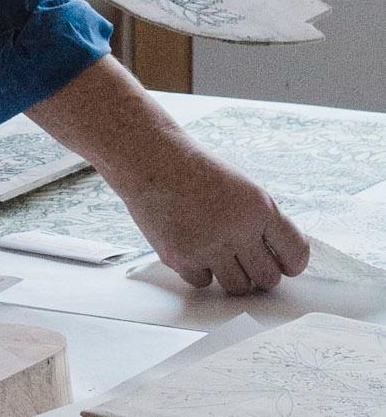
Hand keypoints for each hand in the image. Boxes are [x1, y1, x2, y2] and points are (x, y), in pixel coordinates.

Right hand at [109, 134, 310, 294]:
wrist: (147, 155)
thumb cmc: (193, 170)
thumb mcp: (239, 187)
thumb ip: (261, 223)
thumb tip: (279, 265)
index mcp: (259, 206)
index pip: (296, 254)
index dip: (289, 262)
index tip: (280, 262)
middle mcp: (237, 228)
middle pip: (268, 279)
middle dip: (257, 271)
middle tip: (240, 255)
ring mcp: (208, 245)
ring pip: (238, 287)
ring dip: (228, 273)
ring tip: (212, 246)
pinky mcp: (181, 257)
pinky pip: (203, 282)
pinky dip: (197, 268)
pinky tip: (187, 241)